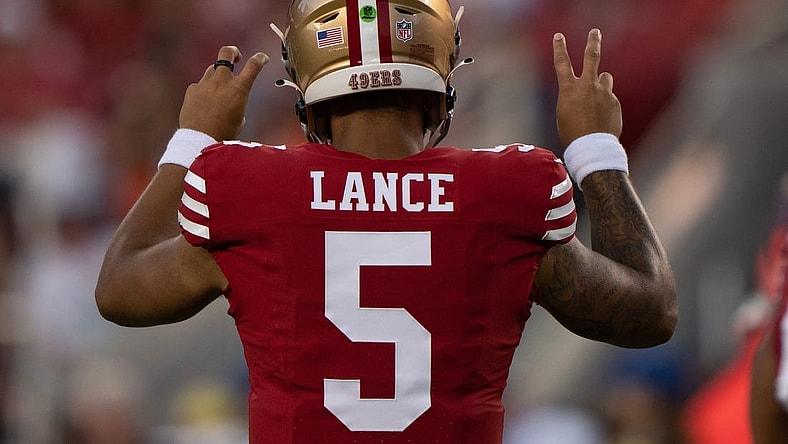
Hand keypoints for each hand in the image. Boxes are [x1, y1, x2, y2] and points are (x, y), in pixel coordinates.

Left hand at [179, 46, 268, 140]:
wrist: (200, 138)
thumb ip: (238, 104)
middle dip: (233, 51)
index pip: (253, 66)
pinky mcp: (192, 90)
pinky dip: (204, 91)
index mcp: (238, 89)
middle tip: (236, 56)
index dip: (260, 59)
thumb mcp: (239, 119)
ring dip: (218, 75)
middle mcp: (221, 82)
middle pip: (226, 53)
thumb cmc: (222, 132)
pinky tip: (205, 104)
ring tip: (219, 89)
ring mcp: (205, 84)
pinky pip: (200, 85)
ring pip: (212, 69)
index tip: (262, 58)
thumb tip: (232, 102)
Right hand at [553, 29, 621, 146]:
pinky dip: (605, 105)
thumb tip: (590, 89)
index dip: (559, 48)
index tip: (559, 36)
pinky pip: (609, 98)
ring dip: (601, 82)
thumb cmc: (572, 133)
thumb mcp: (565, 113)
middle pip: (592, 56)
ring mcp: (603, 93)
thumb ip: (576, 96)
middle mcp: (587, 86)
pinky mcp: (614, 101)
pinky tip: (601, 119)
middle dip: (593, 42)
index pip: (562, 63)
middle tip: (595, 32)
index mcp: (569, 90)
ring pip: (605, 77)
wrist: (592, 147)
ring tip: (597, 98)